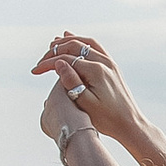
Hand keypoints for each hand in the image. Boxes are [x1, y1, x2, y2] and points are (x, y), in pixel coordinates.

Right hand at [32, 31, 150, 155]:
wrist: (130, 124)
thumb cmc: (107, 119)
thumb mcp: (86, 104)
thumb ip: (71, 82)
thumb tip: (58, 63)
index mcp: (96, 70)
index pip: (66, 59)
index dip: (48, 63)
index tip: (35, 71)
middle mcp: (104, 62)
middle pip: (74, 47)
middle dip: (54, 51)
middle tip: (40, 61)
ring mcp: (109, 63)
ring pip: (85, 43)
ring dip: (68, 42)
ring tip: (53, 44)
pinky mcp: (111, 67)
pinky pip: (95, 47)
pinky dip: (81, 43)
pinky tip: (73, 41)